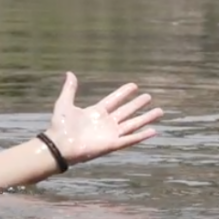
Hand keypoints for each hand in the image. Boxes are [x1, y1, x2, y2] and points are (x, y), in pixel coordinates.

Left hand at [43, 73, 161, 165]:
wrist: (59, 145)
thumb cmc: (61, 126)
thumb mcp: (65, 103)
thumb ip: (69, 89)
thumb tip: (70, 73)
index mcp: (96, 112)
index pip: (114, 100)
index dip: (124, 93)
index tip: (134, 86)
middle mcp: (106, 123)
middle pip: (126, 111)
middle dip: (137, 104)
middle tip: (149, 96)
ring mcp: (110, 134)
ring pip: (133, 124)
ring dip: (146, 118)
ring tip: (159, 111)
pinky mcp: (112, 145)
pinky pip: (130, 140)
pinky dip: (141, 136)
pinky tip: (153, 131)